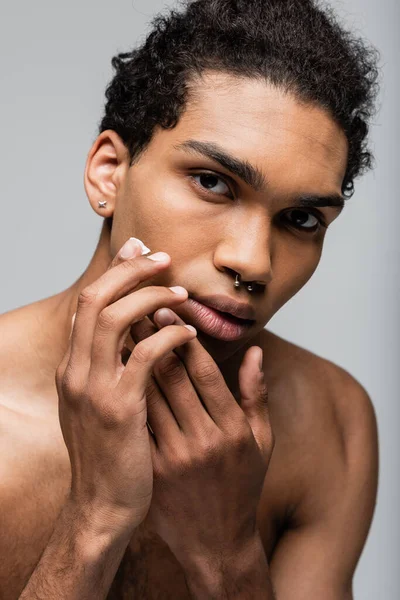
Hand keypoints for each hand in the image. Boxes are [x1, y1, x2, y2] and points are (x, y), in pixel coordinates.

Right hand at [55, 239, 196, 537]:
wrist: (103, 505)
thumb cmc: (110, 452)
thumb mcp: (98, 404)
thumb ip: (108, 367)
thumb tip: (132, 332)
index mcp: (71, 367)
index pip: (87, 303)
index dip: (114, 272)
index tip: (140, 251)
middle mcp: (75, 371)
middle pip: (95, 298)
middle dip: (129, 270)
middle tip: (162, 257)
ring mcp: (93, 389)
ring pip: (115, 318)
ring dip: (152, 297)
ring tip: (182, 294)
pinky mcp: (120, 407)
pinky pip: (146, 355)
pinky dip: (170, 337)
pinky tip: (190, 335)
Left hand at [129, 307, 274, 567]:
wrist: (216, 542)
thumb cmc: (241, 485)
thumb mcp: (262, 442)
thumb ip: (255, 395)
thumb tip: (255, 351)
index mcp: (231, 428)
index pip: (203, 371)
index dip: (182, 336)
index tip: (167, 309)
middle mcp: (202, 439)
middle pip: (170, 377)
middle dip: (152, 337)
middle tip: (137, 307)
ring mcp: (174, 456)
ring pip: (147, 395)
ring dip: (132, 359)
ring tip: (120, 330)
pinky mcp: (152, 469)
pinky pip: (135, 422)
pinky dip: (124, 393)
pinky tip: (113, 371)